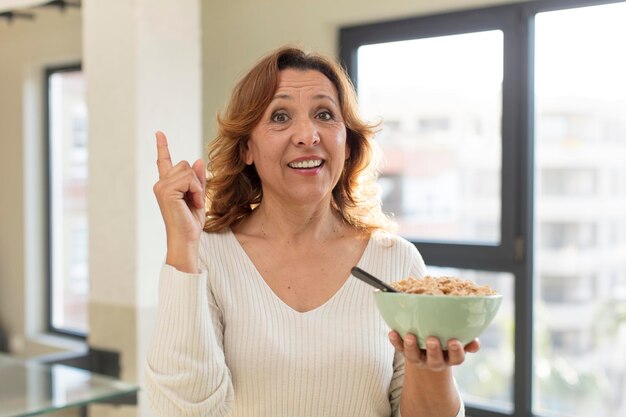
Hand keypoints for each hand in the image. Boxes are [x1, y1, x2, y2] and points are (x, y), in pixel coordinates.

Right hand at [153, 131, 205, 271]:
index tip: (159, 133)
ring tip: (193, 203)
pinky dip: (196, 191)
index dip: (162, 146)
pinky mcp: (166, 191)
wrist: (187, 239)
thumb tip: (198, 159)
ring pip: (188, 171)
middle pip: (185, 164)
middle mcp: (161, 184)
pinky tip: (193, 204)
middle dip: (196, 181)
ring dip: (197, 187)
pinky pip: (189, 179)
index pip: (163, 162)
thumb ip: (197, 179)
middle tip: (195, 201)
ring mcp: (161, 187)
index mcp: (167, 185)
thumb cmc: (191, 223)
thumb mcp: (198, 197)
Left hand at [388, 331, 479, 370]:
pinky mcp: (406, 353)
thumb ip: (468, 341)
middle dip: (433, 350)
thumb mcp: (458, 342)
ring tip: (410, 336)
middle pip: (435, 360)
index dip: (456, 351)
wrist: (429, 352)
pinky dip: (395, 341)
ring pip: (414, 356)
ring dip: (411, 347)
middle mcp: (434, 361)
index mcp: (450, 358)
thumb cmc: (448, 341)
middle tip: (432, 340)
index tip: (454, 341)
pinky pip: (399, 349)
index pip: (456, 358)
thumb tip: (476, 343)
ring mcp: (419, 358)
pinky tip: (392, 332)